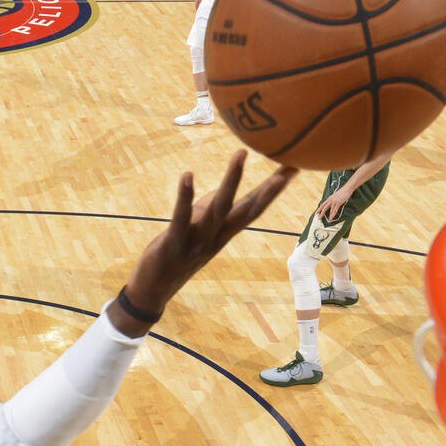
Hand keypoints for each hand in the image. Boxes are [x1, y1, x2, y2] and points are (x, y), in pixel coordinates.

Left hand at [116, 152, 292, 332]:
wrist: (152, 292)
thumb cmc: (175, 257)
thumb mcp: (196, 232)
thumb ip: (209, 213)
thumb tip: (220, 191)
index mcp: (223, 234)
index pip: (253, 209)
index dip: (274, 190)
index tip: (294, 167)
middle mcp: (216, 238)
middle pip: (247, 210)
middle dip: (269, 188)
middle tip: (290, 163)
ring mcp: (197, 242)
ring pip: (219, 208)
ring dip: (231, 180)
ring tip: (241, 153)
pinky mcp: (174, 244)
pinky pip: (181, 218)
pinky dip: (185, 196)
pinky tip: (187, 174)